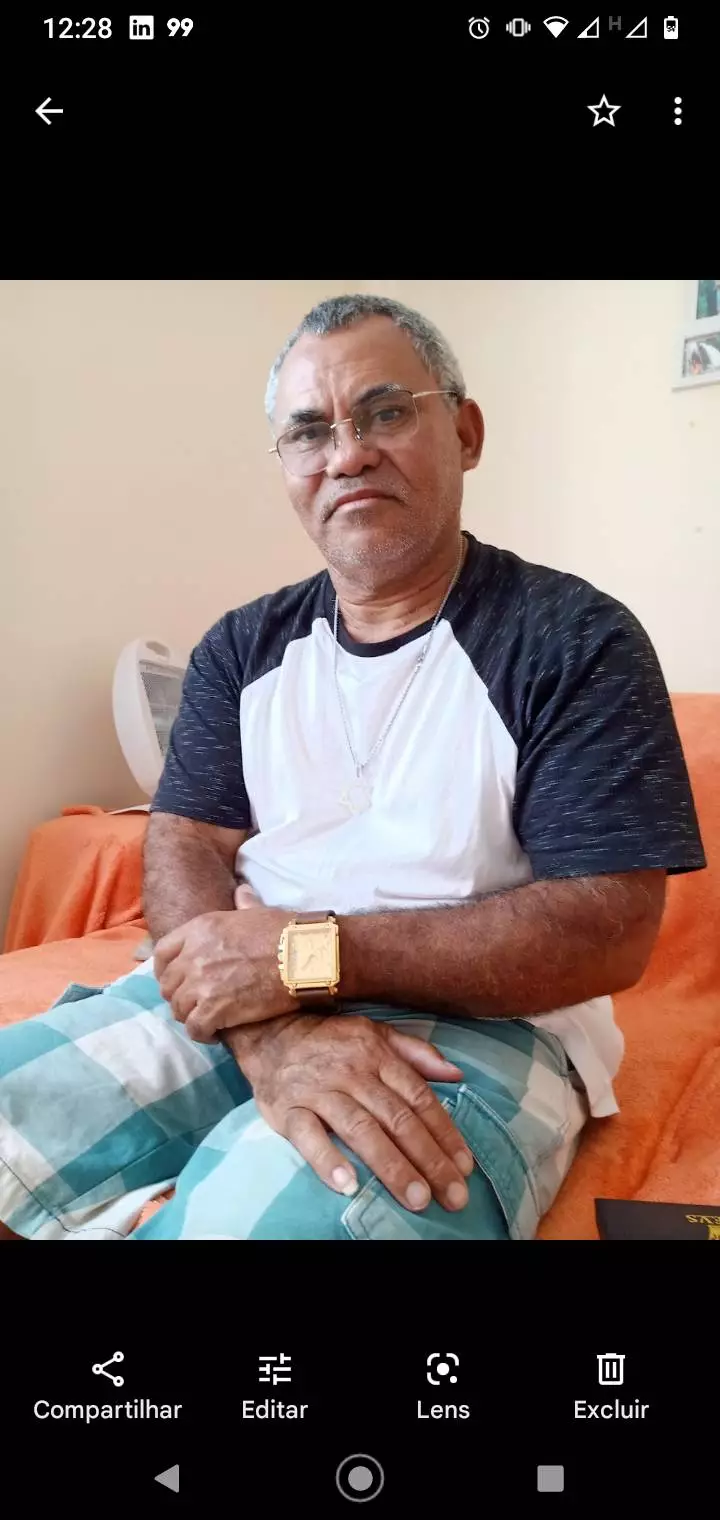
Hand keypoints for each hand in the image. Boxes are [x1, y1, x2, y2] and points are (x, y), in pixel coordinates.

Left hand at [154, 891, 292, 1041]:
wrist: (305, 957)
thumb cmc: (286, 933)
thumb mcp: (257, 912)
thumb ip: (242, 905)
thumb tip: (242, 891)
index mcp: (200, 929)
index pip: (162, 952)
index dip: (165, 970)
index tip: (175, 980)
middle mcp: (194, 955)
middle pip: (168, 984)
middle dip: (179, 996)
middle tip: (195, 1004)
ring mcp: (201, 983)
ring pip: (178, 1009)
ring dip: (190, 1016)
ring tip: (207, 1020)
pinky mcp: (214, 1009)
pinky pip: (195, 1028)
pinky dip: (202, 1034)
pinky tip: (215, 1034)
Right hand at [228, 1014, 473, 1213]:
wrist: (269, 1031)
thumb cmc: (331, 1040)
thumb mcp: (376, 1033)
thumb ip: (417, 1053)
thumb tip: (457, 1073)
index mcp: (377, 1055)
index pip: (418, 1098)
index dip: (444, 1133)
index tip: (465, 1166)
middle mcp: (351, 1072)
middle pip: (397, 1119)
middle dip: (428, 1159)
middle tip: (452, 1196)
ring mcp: (318, 1091)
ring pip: (360, 1129)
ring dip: (391, 1165)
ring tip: (415, 1198)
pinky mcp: (287, 1109)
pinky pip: (308, 1136)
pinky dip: (328, 1160)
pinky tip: (348, 1186)